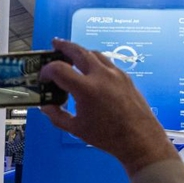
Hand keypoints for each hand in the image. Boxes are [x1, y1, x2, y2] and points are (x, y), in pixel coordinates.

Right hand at [40, 39, 178, 175]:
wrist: (140, 138)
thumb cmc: (109, 137)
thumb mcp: (77, 129)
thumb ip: (57, 116)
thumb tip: (47, 107)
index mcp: (86, 89)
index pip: (59, 69)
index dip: (47, 71)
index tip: (44, 77)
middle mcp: (101, 76)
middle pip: (78, 51)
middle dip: (64, 46)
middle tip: (55, 44)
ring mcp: (116, 74)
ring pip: (94, 54)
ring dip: (81, 52)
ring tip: (73, 54)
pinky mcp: (126, 77)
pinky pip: (107, 63)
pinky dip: (95, 61)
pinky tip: (92, 69)